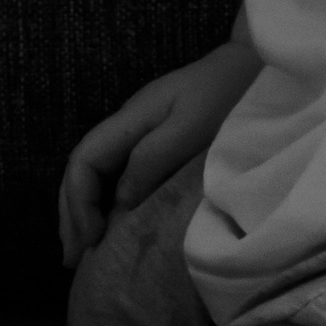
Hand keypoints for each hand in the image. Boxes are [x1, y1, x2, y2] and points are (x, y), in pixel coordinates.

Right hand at [57, 43, 256, 268]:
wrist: (253, 67)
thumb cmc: (227, 94)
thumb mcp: (190, 128)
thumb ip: (151, 161)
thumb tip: (118, 203)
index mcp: (130, 119)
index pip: (82, 160)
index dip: (79, 202)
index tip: (92, 239)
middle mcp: (128, 125)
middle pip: (82, 169)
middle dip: (72, 213)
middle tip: (72, 258)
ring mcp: (142, 131)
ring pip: (98, 174)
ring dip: (86, 210)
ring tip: (85, 249)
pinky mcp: (159, 140)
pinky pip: (120, 175)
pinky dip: (109, 202)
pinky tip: (115, 225)